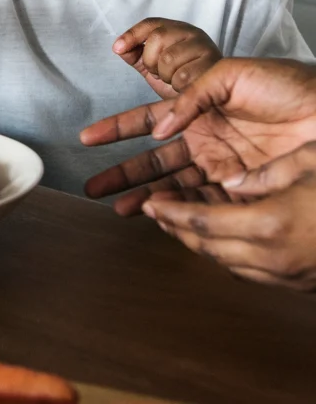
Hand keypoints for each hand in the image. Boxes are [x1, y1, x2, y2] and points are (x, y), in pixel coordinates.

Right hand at [81, 57, 315, 214]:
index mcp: (197, 109)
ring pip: (173, 186)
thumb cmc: (287, 84)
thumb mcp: (228, 75)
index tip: (88, 138)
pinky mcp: (243, 190)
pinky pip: (205, 204)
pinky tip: (158, 216)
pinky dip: (179, 211)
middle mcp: (204, 140)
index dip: (117, 129)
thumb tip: (160, 130)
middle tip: (92, 186)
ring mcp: (222, 167)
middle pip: (153, 161)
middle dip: (121, 174)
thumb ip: (190, 97)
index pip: (147, 120)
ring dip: (144, 198)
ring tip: (117, 209)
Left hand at [112, 17, 220, 98]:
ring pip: (169, 58)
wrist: (208, 100)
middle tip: (157, 72)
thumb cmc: (180, 79)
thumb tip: (118, 48)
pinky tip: (183, 87)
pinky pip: (183, 76)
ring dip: (165, 75)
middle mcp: (193, 33)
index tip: (117, 48)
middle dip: (150, 60)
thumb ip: (135, 54)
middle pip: (158, 37)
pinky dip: (177, 85)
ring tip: (173, 80)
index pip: (151, 24)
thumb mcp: (153, 65)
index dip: (131, 35)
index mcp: (177, 29)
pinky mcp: (214, 67)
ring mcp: (205, 48)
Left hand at [144, 143, 315, 290]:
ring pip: (227, 265)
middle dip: (176, 230)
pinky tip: (218, 242)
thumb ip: (265, 172)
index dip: (172, 214)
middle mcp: (274, 256)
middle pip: (208, 248)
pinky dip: (227, 256)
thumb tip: (230, 181)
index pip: (204, 222)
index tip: (149, 204)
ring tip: (177, 226)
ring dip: (198, 245)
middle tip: (153, 213)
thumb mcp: (310, 162)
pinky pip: (252, 274)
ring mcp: (288, 276)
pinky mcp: (300, 286)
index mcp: (270, 222)